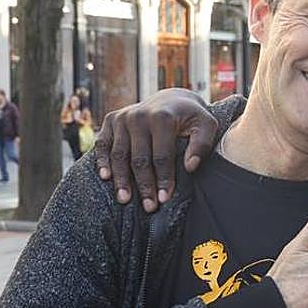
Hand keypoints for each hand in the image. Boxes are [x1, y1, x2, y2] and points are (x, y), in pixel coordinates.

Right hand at [94, 89, 217, 211]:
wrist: (171, 101)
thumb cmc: (191, 118)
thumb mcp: (206, 126)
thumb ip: (202, 145)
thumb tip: (190, 167)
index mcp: (162, 117)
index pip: (161, 156)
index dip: (163, 179)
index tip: (164, 199)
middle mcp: (139, 116)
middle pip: (139, 159)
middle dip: (144, 185)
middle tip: (148, 207)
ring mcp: (122, 118)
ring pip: (119, 155)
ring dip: (121, 179)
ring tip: (125, 200)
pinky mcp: (110, 120)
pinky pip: (102, 144)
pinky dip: (102, 161)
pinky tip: (106, 178)